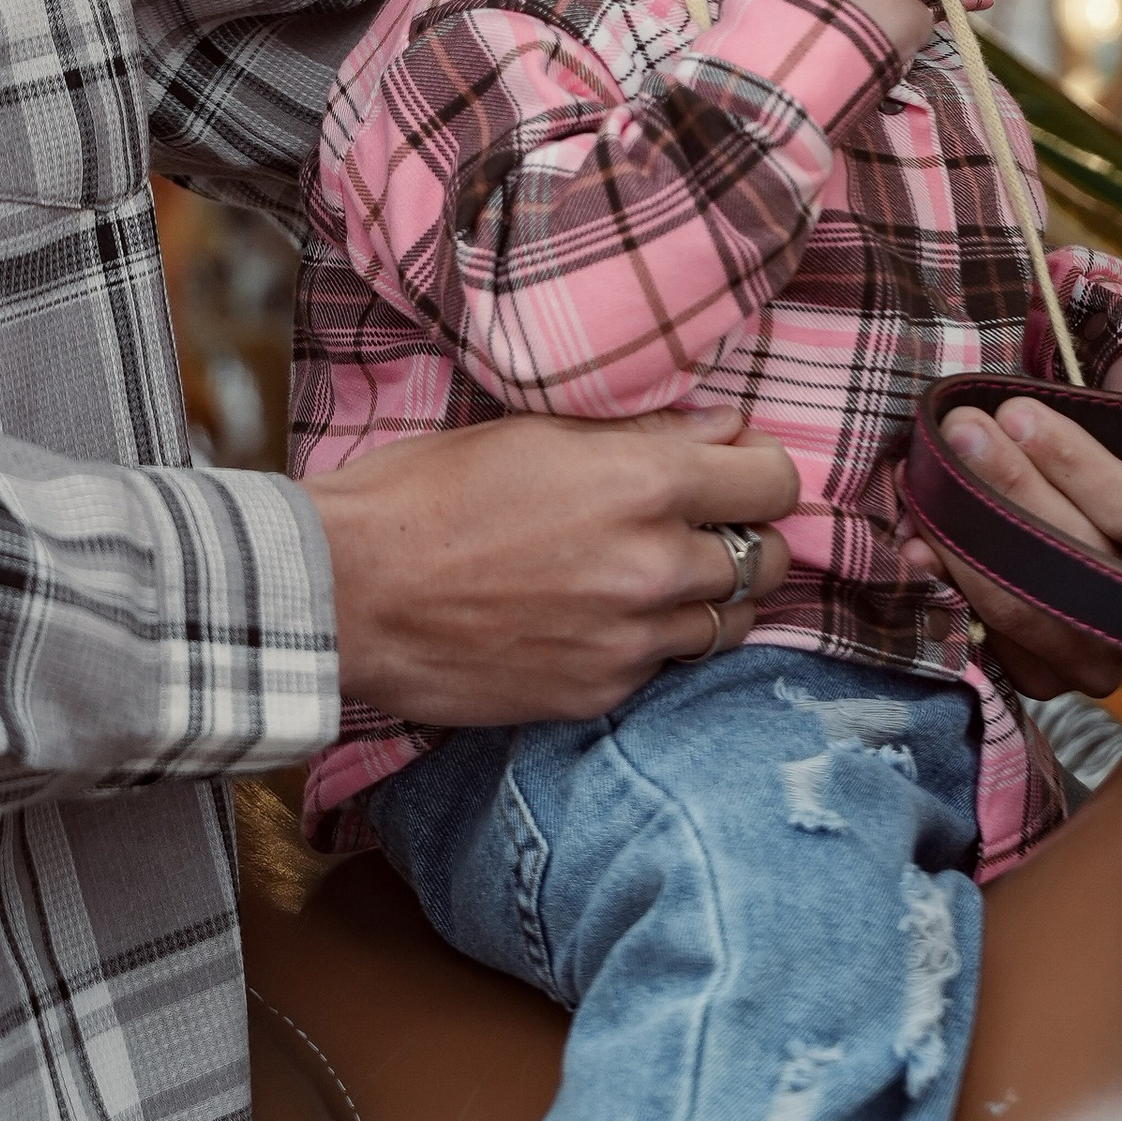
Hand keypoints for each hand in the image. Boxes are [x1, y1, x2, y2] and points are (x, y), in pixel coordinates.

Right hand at [312, 410, 796, 727]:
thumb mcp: (532, 431)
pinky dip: (650, 645)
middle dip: (748, 539)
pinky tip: (603, 621)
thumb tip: (721, 425)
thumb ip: (641, 431)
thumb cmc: (425, 495)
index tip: (740, 471)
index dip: (762, 471)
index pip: (774, 482)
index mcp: (646, 484)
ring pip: (728, 624)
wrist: (347, 592)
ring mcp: (630, 642)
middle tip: (708, 527)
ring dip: (709, 599)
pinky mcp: (598, 695)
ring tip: (658, 578)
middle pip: (770, 560)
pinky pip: (663, 669)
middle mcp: (655, 567)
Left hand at [905, 398, 1121, 699]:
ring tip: (924, 486)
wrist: (1096, 495)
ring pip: (1025, 608)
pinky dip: (948, 588)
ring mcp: (1099, 656)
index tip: (1014, 412)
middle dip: (1008, 491)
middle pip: (1073, 560)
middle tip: (958, 432)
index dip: (1074, 464)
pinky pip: (990, 641)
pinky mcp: (1045, 677)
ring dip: (965, 544)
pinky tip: (917, 545)